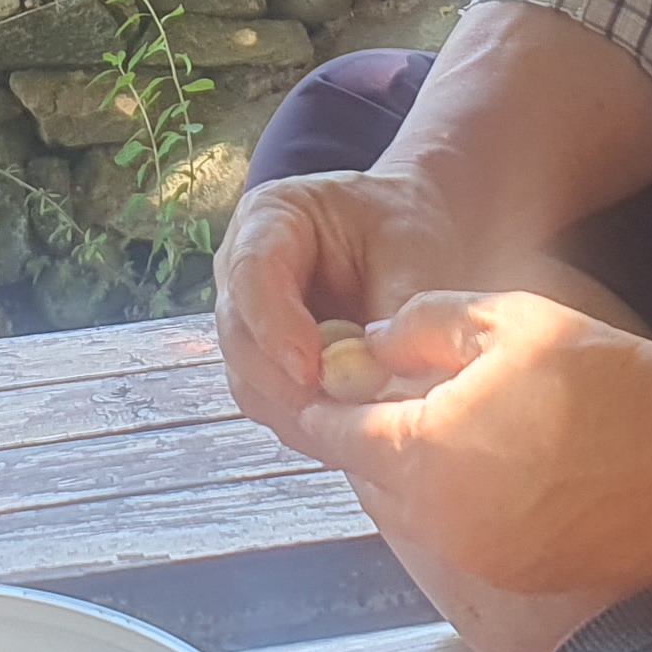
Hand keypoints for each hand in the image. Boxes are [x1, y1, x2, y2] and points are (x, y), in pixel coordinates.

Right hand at [212, 166, 473, 449]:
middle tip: (338, 417)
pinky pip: (273, 406)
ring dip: (297, 412)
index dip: (275, 326)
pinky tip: (352, 433)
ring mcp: (247, 322)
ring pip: (248, 381)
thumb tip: (380, 378)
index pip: (253, 272)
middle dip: (284, 382)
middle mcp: (241, 272)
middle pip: (239, 335)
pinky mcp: (264, 366)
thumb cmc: (409, 234)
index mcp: (270, 218)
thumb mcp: (412, 257)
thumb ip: (394, 313)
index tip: (312, 370)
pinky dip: (309, 425)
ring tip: (355, 429)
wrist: (412, 243)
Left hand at [295, 290, 651, 596]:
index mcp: (424, 453)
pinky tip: (503, 465)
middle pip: (369, 478)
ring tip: (455, 424)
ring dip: (415, 474)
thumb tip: (371, 344)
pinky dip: (461, 506)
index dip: (323, 404)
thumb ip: (420, 326)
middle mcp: (441, 520)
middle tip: (390, 394)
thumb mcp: (504, 319)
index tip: (325, 382)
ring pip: (413, 513)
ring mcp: (482, 558)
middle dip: (370, 437)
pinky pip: (462, 539)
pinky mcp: (521, 574)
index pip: (335, 434)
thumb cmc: (604, 373)